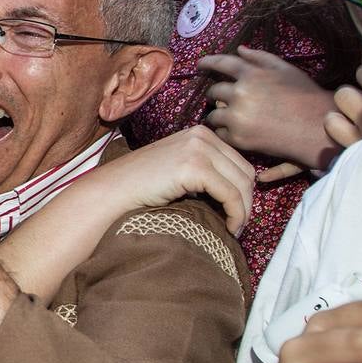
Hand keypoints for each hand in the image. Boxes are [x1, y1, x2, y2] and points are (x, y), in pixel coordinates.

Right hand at [75, 125, 254, 233]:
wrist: (114, 190)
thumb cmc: (142, 186)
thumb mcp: (178, 168)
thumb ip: (204, 169)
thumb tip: (236, 192)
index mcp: (200, 133)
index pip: (239, 163)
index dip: (244, 191)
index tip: (238, 213)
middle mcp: (202, 135)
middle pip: (245, 172)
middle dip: (247, 202)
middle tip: (239, 224)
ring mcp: (198, 149)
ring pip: (242, 184)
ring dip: (244, 211)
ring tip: (235, 229)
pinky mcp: (194, 167)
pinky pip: (230, 195)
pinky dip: (236, 214)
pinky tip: (229, 228)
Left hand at [201, 46, 336, 167]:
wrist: (317, 129)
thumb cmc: (304, 96)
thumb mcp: (286, 70)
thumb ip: (260, 58)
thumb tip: (240, 49)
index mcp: (251, 74)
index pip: (221, 63)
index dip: (208, 62)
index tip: (199, 65)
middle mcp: (240, 94)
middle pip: (214, 92)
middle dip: (214, 95)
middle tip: (219, 99)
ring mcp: (238, 117)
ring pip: (213, 115)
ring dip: (218, 115)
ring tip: (229, 118)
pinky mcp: (239, 138)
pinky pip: (220, 134)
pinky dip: (225, 132)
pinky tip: (237, 131)